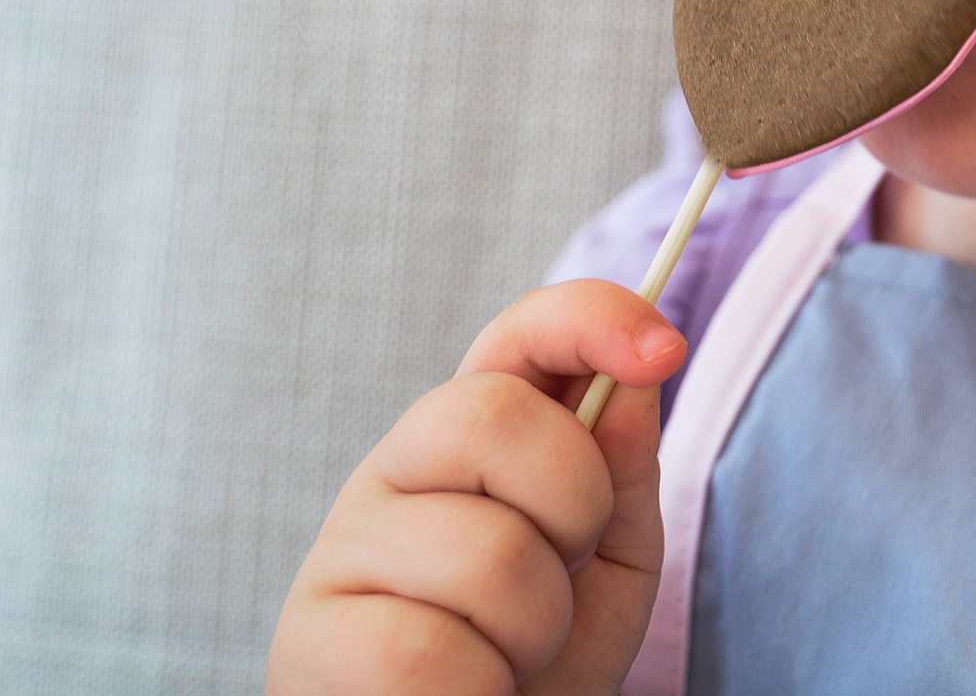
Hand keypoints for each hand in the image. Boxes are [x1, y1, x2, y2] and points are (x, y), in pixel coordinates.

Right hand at [267, 280, 687, 694]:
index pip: (517, 336)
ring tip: (507, 659)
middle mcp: (392, 474)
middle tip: (564, 577)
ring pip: (486, 553)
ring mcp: (342, 552)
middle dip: (574, 506)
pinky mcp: (309, 640)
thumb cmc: (538, 663)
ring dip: (536, 629)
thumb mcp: (604, 567)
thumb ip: (619, 473)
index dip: (591, 318)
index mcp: (467, 442)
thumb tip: (635, 374)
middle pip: (494, 417)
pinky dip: (480, 690)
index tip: (667, 349)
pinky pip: (433, 653)